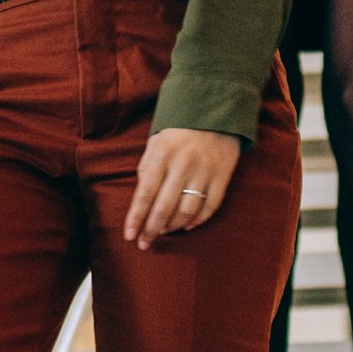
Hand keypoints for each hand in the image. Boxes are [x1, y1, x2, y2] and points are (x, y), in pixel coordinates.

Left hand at [123, 127, 240, 246]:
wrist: (217, 108)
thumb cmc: (180, 128)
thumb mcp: (157, 140)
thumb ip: (147, 167)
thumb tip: (142, 198)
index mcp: (162, 154)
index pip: (145, 193)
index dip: (136, 218)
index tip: (130, 236)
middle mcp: (183, 164)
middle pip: (164, 207)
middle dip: (152, 229)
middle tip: (145, 244)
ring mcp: (204, 171)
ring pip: (187, 211)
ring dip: (174, 226)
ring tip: (164, 232)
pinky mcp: (223, 175)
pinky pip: (211, 206)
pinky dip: (199, 220)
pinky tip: (189, 226)